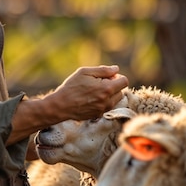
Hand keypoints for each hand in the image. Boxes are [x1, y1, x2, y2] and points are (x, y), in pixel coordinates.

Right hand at [7, 65, 127, 144]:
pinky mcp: (98, 115)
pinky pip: (107, 106)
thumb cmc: (71, 86)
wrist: (61, 105)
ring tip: (95, 91)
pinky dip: (103, 102)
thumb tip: (116, 69)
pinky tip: (90, 99)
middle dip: (114, 85)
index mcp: (106, 89)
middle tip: (99, 83)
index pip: (124, 81)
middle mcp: (108, 101)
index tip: (107, 76)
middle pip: (121, 91)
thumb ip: (103, 70)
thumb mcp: (85, 72)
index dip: (117, 76)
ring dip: (110, 94)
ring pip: (115, 100)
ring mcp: (103, 110)